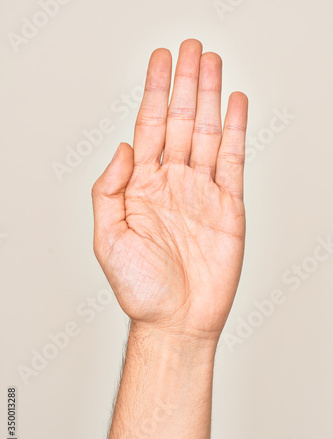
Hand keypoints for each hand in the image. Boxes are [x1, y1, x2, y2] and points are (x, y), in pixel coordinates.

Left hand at [92, 39, 247, 338]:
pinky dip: (236, 132)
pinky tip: (235, 106)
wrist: (176, 320)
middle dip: (185, 84)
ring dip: (210, 98)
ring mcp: (202, 193)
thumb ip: (109, 189)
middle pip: (181, 122)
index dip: (155, 93)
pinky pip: (234, 162)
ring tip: (211, 63)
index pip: (149, 128)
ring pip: (208, 134)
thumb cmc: (140, 287)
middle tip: (190, 48)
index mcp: (142, 188)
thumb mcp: (107, 238)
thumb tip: (123, 147)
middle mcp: (172, 184)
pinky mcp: (229, 207)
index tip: (160, 61)